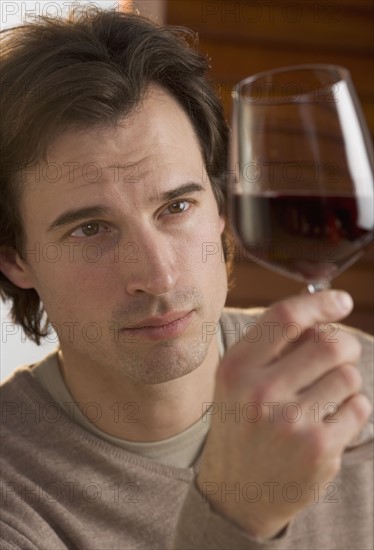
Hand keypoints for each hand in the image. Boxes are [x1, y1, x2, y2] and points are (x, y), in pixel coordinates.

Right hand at [197, 291, 371, 539]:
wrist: (236, 491)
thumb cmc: (241, 425)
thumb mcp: (237, 380)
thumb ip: (270, 346)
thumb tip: (320, 315)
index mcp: (237, 367)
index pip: (285, 317)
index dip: (320, 303)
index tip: (341, 301)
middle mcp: (260, 392)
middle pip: (329, 343)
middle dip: (345, 344)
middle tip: (342, 353)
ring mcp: (291, 422)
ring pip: (349, 375)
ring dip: (346, 381)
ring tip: (326, 396)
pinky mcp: (319, 449)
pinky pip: (360, 408)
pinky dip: (352, 409)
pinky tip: (330, 421)